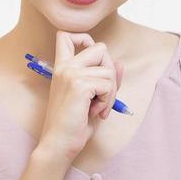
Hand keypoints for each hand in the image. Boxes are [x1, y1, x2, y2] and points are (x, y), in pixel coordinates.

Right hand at [35, 30, 124, 162]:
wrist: (59, 143)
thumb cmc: (73, 124)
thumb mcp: (92, 98)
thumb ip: (105, 80)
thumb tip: (120, 64)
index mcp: (62, 68)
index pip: (66, 35)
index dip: (85, 39)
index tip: (92, 58)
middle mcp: (65, 67)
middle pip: (100, 48)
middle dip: (110, 70)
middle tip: (104, 93)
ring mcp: (71, 74)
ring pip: (109, 71)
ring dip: (110, 92)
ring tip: (98, 108)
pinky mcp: (79, 85)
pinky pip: (108, 85)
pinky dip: (108, 101)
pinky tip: (96, 112)